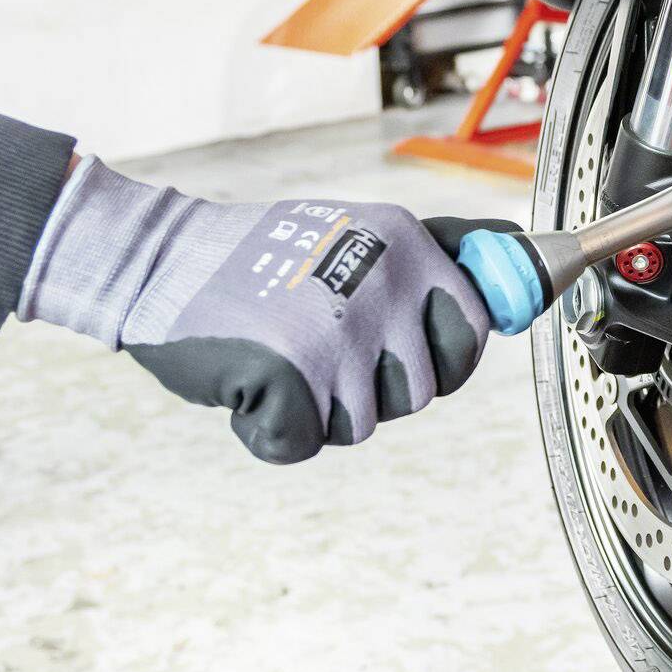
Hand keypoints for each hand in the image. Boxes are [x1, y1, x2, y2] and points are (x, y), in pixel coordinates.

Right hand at [21, 159, 502, 462]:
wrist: (153, 260)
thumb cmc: (259, 257)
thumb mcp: (361, 229)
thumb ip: (438, 247)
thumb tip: (517, 246)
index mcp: (406, 242)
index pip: (475, 327)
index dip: (443, 355)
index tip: (400, 349)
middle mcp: (383, 282)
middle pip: (422, 390)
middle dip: (376, 390)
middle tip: (321, 349)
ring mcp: (338, 331)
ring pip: (361, 424)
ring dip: (318, 408)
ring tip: (277, 353)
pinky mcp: (291, 373)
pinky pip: (302, 443)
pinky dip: (268, 430)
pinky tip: (246, 381)